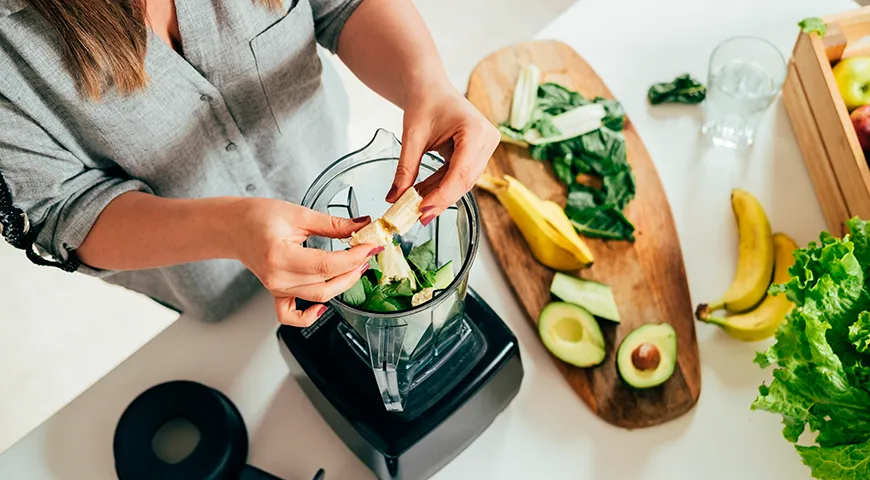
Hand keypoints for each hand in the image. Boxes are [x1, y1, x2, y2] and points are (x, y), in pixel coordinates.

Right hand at [229, 198, 380, 326]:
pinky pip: (292, 316)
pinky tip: (323, 307)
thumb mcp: (299, 214)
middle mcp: (277, 277)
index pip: (327, 264)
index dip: (354, 257)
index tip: (370, 247)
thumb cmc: (258, 217)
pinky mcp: (277, 293)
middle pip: (326, 284)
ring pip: (318, 297)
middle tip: (367, 253)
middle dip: (353, 270)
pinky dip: (309, 316)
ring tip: (355, 266)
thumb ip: (333, 224)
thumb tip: (361, 225)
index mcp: (280, 255)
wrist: (234, 227)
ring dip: (342, 285)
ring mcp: (276, 288)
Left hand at [386, 82, 499, 224]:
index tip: (423, 211)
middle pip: (465, 180)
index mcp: (475, 130)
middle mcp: (487, 139)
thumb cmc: (424, 101)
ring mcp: (486, 147)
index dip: (443, 196)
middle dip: (440, 200)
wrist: (430, 87)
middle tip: (418, 217)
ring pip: (463, 182)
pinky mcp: (479, 153)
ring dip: (440, 195)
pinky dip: (442, 186)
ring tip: (417, 207)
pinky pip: (460, 176)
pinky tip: (424, 195)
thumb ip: (405, 169)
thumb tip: (394, 199)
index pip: (461, 172)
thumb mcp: (412, 136)